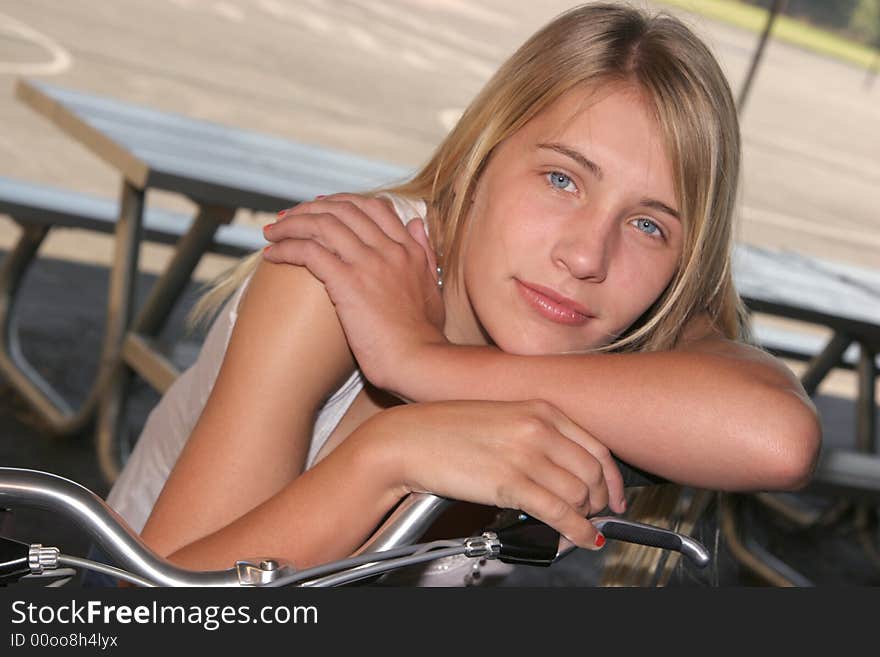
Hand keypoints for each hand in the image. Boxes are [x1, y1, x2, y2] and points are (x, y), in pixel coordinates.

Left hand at [262, 194, 444, 391]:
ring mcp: (368, 264)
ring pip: (322, 224)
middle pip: (343, 209)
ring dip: (291, 224)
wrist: (419, 361)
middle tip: (287, 218)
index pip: (372, 206)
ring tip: (272, 233)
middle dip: (309, 208)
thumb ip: (425, 253)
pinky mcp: (348, 283)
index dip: (341, 202)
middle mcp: (389, 250)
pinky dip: (286, 248)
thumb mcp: (432, 286)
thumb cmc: (424, 336)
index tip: (318, 207)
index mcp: (409, 250)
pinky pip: (309, 252)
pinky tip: (271, 254)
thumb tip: (417, 222)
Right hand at [352, 399, 626, 547]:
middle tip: (595, 515)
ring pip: (580, 494)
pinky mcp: (510, 482)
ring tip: (578, 526)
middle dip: (600, 501)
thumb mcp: (501, 418)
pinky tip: (578, 538)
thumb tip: (563, 468)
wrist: (407, 440)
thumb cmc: (445, 430)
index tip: (614, 495)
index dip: (612, 479)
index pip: (597, 448)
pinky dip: (575, 530)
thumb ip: (536, 435)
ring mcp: (526, 454)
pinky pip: (559, 512)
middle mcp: (539, 428)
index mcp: (540, 409)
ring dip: (585, 517)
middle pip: (594, 473)